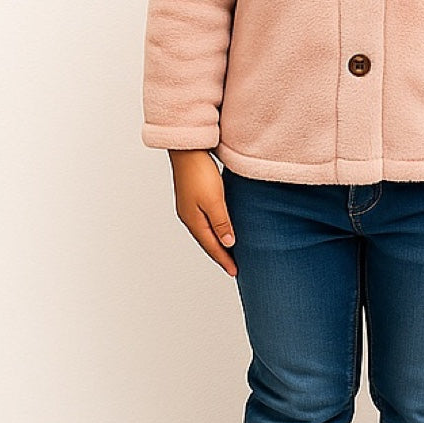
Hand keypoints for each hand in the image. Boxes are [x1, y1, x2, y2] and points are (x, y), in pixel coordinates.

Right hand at [168, 149, 237, 277]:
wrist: (187, 150)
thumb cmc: (200, 173)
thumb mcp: (214, 201)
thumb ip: (221, 224)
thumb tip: (229, 244)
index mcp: (194, 221)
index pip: (212, 247)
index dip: (225, 260)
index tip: (235, 272)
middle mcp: (189, 217)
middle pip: (207, 242)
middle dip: (220, 256)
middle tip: (233, 268)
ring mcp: (189, 208)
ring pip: (206, 232)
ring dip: (217, 244)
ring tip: (228, 253)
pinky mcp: (192, 199)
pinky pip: (205, 222)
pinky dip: (214, 231)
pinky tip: (220, 229)